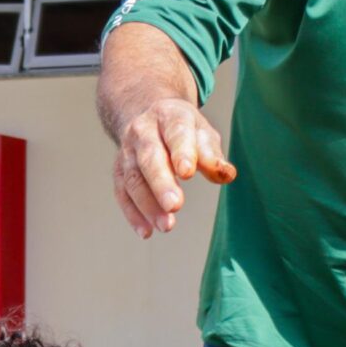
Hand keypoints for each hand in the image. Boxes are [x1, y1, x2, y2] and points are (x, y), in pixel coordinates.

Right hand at [112, 97, 236, 237]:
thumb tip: (226, 175)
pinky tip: (147, 231)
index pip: (175, 133)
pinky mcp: (119, 171)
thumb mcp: (201, 132)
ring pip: (133, 179)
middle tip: (175, 206)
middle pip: (149, 157)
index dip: (181, 152)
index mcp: (169, 116)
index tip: (188, 172)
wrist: (144, 114)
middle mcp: (143, 131)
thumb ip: (212, 154)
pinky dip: (133, 214)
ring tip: (167, 226)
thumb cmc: (181, 129)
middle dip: (161, 182)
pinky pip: (122, 193)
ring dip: (148, 205)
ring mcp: (127, 152)